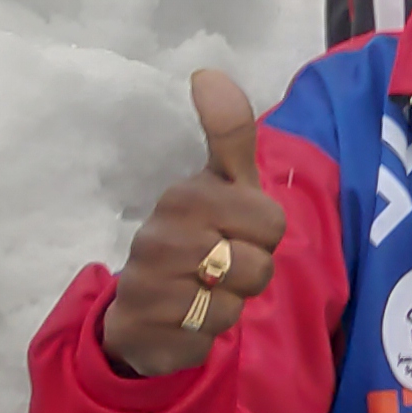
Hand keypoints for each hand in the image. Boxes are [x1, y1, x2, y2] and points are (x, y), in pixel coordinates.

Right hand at [100, 70, 289, 377]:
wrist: (143, 307)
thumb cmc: (198, 237)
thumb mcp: (222, 185)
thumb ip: (229, 133)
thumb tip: (209, 72)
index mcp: (183, 195)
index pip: (270, 222)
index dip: (264, 234)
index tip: (238, 232)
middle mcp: (157, 236)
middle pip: (258, 266)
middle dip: (251, 274)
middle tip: (221, 267)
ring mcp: (144, 285)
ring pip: (233, 306)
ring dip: (229, 306)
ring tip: (202, 292)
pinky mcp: (141, 331)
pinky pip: (205, 340)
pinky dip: (204, 336)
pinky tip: (184, 320)